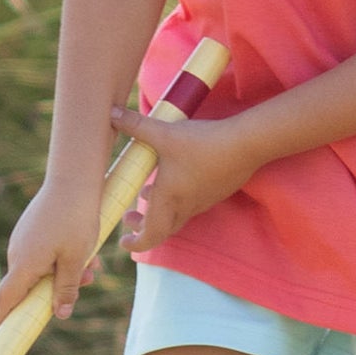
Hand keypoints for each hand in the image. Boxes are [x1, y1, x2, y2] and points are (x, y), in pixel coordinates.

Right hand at [0, 177, 100, 324]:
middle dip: (56, 289)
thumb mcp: (76, 259)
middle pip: (30, 285)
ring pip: (42, 267)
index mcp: (24, 264)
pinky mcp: (31, 228)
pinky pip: (44, 252)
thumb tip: (60, 314)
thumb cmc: (75, 220)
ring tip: (93, 260)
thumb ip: (66, 289)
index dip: (4, 316)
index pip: (6, 298)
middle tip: (88, 279)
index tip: (4, 329)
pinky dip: (62, 256)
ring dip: (65, 271)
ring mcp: (23, 238)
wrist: (74, 179)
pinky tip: (86, 246)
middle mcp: (17, 252)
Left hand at [110, 107, 261, 251]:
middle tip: (130, 216)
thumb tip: (111, 111)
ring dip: (159, 210)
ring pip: (177, 216)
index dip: (135, 243)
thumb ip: (136, 125)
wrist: (244, 145)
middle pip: (162, 229)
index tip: (123, 240)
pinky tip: (176, 177)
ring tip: (147, 193)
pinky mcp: (215, 192)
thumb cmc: (202, 143)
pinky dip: (176, 200)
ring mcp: (202, 201)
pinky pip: (191, 205)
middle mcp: (185, 207)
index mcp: (168, 200)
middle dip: (143, 226)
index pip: (150, 236)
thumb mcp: (164, 133)